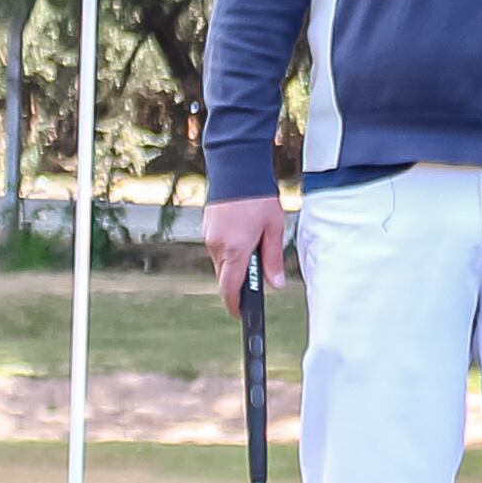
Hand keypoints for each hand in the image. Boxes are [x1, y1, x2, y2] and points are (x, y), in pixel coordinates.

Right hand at [202, 192, 289, 308]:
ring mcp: (208, 237)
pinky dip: (229, 249)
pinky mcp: (206, 228)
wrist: (236, 169)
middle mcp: (217, 247)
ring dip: (235, 262)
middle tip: (256, 277)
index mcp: (235, 250)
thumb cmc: (258, 198)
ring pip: (221, 262)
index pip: (230, 288)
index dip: (234, 304)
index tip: (240, 313)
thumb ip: (273, 259)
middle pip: (225, 276)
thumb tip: (275, 284)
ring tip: (254, 244)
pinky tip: (242, 234)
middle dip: (238, 282)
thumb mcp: (274, 229)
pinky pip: (217, 247)